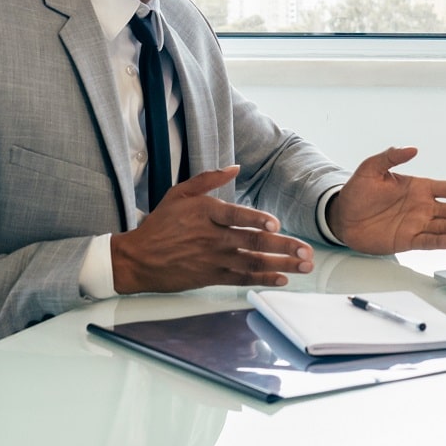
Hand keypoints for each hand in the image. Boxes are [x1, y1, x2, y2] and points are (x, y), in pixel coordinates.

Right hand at [111, 166, 313, 293]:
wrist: (138, 259)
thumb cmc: (160, 224)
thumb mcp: (179, 193)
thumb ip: (208, 179)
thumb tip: (235, 167)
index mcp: (205, 213)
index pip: (235, 216)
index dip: (256, 220)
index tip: (276, 225)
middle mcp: (212, 237)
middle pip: (253, 242)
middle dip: (284, 247)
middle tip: (307, 250)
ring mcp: (213, 258)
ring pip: (253, 262)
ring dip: (282, 264)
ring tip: (304, 265)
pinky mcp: (211, 276)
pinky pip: (242, 278)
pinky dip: (263, 279)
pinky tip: (282, 279)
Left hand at [327, 146, 445, 254]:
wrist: (341, 216)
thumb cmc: (356, 191)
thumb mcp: (371, 168)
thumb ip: (391, 156)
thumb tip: (412, 148)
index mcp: (420, 187)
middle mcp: (423, 206)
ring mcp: (417, 223)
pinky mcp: (407, 239)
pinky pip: (429, 241)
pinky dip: (443, 242)